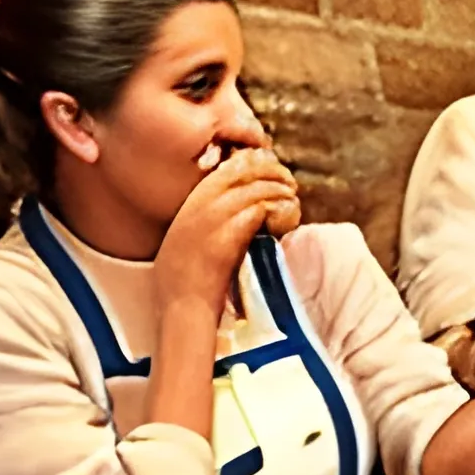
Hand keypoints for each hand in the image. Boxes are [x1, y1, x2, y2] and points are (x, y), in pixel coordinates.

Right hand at [155, 148, 297, 320]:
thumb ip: (200, 222)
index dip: (248, 166)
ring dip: (277, 189)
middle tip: (288, 180)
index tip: (267, 170)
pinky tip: (288, 213)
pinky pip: (257, 210)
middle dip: (268, 171)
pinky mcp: (228, 238)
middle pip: (240, 174)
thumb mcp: (183, 242)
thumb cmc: (182, 284)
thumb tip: (231, 211)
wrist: (182, 308)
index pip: (221, 172)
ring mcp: (211, 221)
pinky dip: (276, 207)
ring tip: (292, 196)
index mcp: (187, 208)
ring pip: (253, 189)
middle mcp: (198, 208)